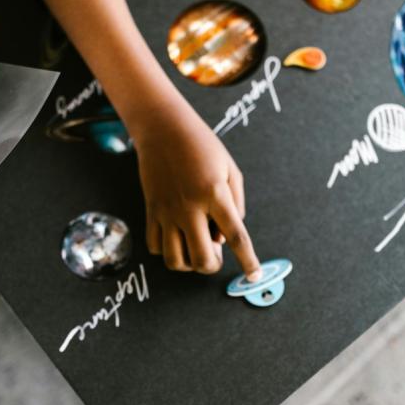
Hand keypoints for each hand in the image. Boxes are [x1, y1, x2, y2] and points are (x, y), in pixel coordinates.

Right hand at [134, 107, 261, 279]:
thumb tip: (224, 238)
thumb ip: (236, 204)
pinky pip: (155, 247)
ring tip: (194, 246)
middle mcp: (189, 207)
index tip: (254, 276)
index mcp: (214, 194)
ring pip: (175, 260)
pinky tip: (176, 238)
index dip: (248, 261)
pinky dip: (167, 251)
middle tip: (214, 250)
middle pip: (202, 258)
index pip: (236, 236)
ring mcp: (167, 211)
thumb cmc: (202, 145)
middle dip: (212, 264)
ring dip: (189, 263)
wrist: (163, 128)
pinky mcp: (151, 210)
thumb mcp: (230, 169)